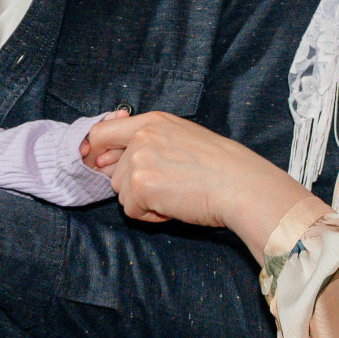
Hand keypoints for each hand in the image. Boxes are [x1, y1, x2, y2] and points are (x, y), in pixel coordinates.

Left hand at [84, 112, 321, 251]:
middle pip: (113, 172)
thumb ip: (146, 143)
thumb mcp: (181, 139)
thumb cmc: (221, 167)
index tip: (100, 166)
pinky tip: (175, 206)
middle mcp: (141, 135)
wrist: (241, 186)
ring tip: (176, 194)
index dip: (97, 152)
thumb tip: (101, 161)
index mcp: (152, 120)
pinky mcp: (140, 185)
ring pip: (121, 193)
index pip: (102, 131)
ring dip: (144, 202)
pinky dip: (151, 216)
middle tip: (169, 186)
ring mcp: (138, 159)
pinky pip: (132, 211)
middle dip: (134, 187)